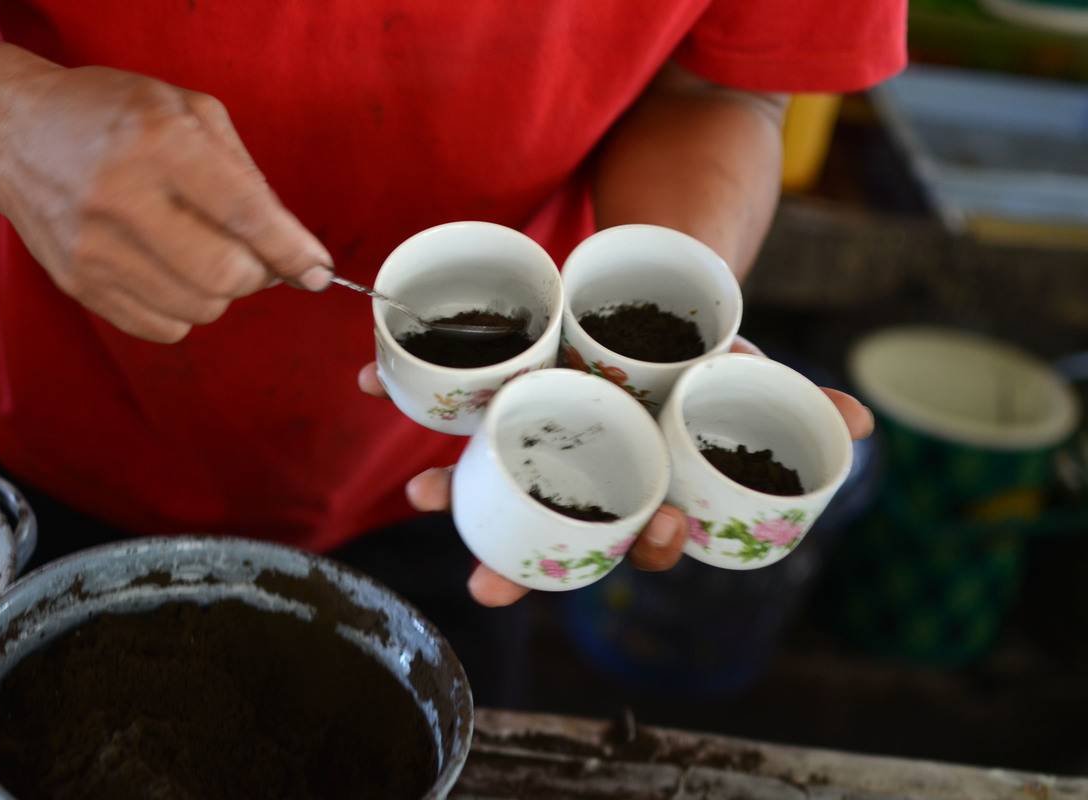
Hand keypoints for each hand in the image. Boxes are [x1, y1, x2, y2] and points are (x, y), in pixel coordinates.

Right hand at [0, 66, 331, 341]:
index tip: (318, 270)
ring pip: (200, 308)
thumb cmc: (116, 117)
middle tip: (255, 256)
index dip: (292, 250)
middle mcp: (121, 196)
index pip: (246, 214)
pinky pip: (164, 327)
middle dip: (258, 274)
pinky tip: (171, 272)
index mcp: (159, 141)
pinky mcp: (79, 284)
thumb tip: (294, 246)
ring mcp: (94, 247)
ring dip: (221, 291)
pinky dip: (185, 309)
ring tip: (204, 254)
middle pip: (226, 275)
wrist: (15, 134)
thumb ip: (248, 175)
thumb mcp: (188, 112)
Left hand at [357, 337, 872, 605]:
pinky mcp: (499, 384)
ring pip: (486, 476)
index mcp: (637, 476)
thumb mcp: (746, 376)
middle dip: (519, 569)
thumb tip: (869, 421)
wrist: (645, 290)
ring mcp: (533, 429)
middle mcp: (579, 464)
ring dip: (444, 490)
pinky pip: (449, 399)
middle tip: (492, 584)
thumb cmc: (695, 357)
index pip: (636, 538)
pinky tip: (372, 392)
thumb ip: (800, 400)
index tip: (636, 548)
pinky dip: (408, 396)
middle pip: (545, 530)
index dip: (633, 553)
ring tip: (414, 491)